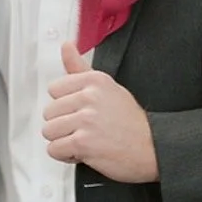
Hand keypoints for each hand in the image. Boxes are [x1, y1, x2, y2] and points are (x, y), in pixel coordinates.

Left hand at [43, 43, 158, 182]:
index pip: (55, 89)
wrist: (152, 148)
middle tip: (86, 129)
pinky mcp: (82, 142)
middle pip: (49, 112)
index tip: (80, 111)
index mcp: (94, 80)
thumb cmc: (131, 122)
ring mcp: (86, 119)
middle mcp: (89, 96)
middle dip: (64, 125)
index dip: (66, 105)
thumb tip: (66, 46)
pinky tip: (83, 152)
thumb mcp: (108, 87)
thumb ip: (80, 68)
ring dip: (63, 140)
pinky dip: (66, 155)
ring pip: (49, 131)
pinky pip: (54, 149)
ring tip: (84, 140)